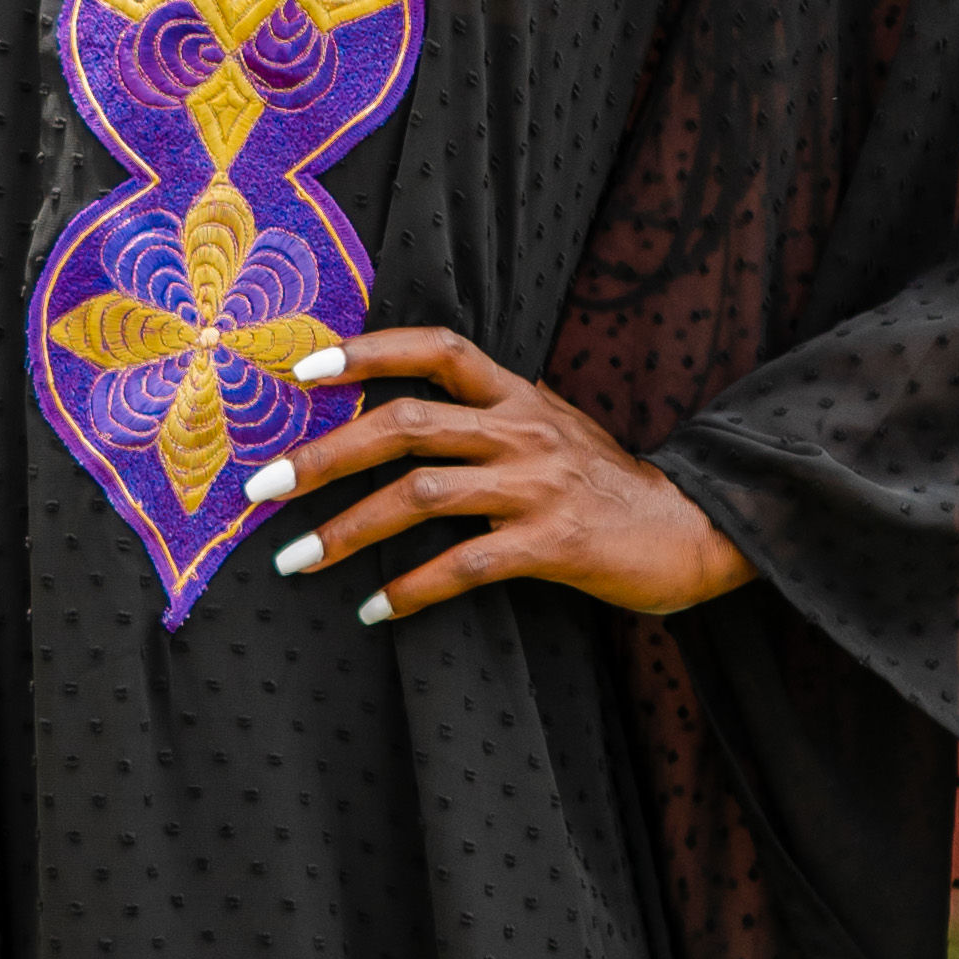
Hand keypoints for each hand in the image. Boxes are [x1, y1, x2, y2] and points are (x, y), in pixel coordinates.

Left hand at [244, 324, 753, 629]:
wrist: (696, 532)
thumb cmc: (606, 488)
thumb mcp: (549, 431)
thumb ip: (483, 421)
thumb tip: (389, 425)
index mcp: (518, 395)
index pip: (437, 350)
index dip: (370, 351)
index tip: (304, 370)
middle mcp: (523, 429)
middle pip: (405, 425)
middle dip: (324, 457)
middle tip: (262, 489)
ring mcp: (539, 485)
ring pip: (422, 495)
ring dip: (348, 530)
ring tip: (295, 562)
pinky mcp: (556, 544)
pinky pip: (465, 565)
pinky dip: (411, 589)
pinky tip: (375, 608)